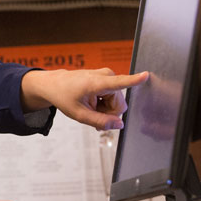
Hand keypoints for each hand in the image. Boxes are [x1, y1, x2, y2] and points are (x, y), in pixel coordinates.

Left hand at [22, 68, 149, 129]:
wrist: (54, 84)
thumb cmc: (64, 96)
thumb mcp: (79, 115)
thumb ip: (100, 122)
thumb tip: (120, 124)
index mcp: (96, 83)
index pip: (119, 82)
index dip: (134, 80)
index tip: (146, 75)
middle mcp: (104, 76)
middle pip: (119, 105)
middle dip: (108, 113)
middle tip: (92, 113)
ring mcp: (106, 75)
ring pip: (117, 103)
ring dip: (105, 109)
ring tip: (90, 107)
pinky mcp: (107, 77)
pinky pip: (113, 97)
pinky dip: (104, 104)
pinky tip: (93, 104)